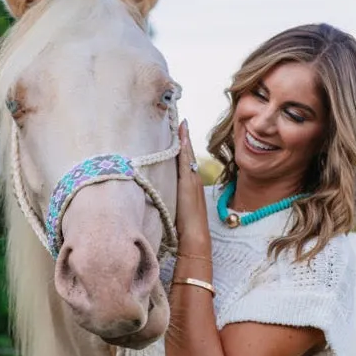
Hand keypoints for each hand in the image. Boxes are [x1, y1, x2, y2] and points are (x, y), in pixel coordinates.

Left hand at [175, 120, 210, 253]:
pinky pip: (186, 159)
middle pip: (188, 154)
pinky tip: (182, 134)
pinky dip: (184, 146)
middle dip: (184, 137)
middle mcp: (193, 179)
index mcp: (191, 184)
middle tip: (180, 120)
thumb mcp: (178, 209)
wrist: (195, 235)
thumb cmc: (185, 227)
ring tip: (180, 122)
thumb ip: (172, 200)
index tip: (180, 129)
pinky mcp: (188, 181)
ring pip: (187, 155)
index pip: (186, 161)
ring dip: (184, 138)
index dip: (184, 146)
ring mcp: (192, 179)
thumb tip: (160, 195)